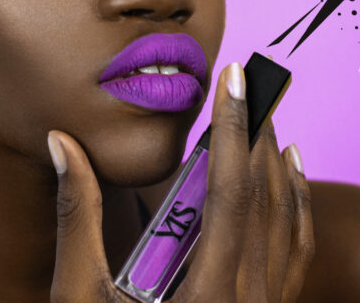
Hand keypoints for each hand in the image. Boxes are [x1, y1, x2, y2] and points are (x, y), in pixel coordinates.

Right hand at [47, 62, 315, 301]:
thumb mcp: (80, 300)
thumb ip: (76, 218)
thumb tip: (62, 144)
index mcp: (209, 296)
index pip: (231, 192)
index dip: (233, 129)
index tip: (232, 80)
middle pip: (266, 199)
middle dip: (258, 134)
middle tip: (249, 83)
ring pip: (287, 223)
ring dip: (278, 164)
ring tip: (266, 117)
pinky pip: (296, 253)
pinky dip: (297, 206)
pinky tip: (291, 177)